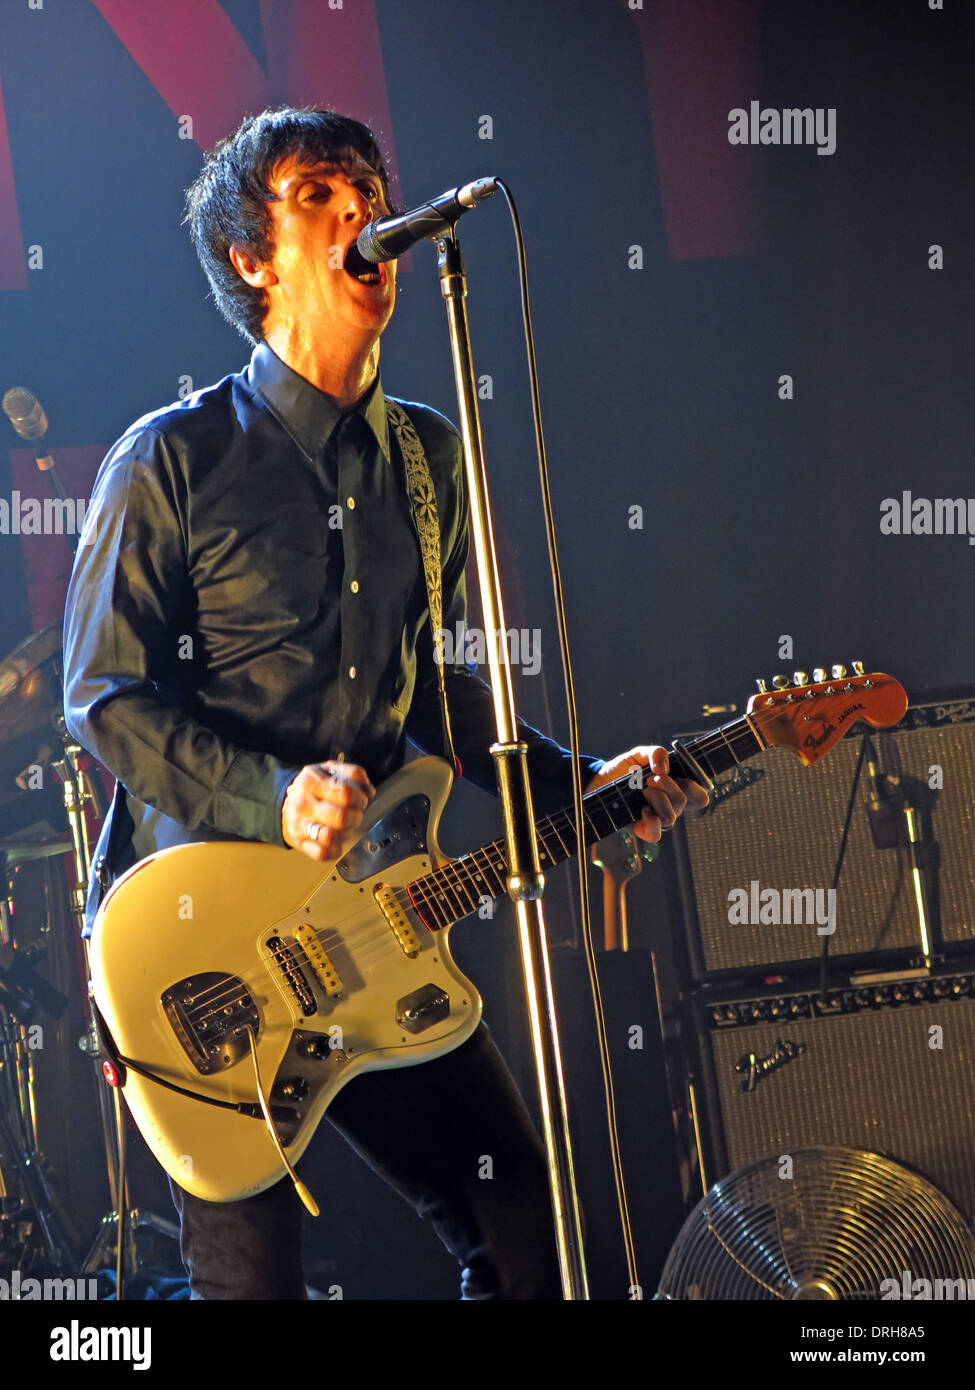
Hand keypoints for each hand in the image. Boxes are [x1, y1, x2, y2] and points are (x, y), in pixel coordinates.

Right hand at [282, 761, 374, 860]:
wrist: (288, 801)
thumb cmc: (313, 787)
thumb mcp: (330, 770)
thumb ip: (353, 774)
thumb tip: (368, 790)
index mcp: (310, 782)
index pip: (345, 794)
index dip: (360, 799)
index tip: (362, 800)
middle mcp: (302, 803)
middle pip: (341, 817)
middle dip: (356, 817)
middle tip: (356, 814)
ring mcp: (299, 824)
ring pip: (330, 837)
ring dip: (347, 833)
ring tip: (347, 827)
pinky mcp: (299, 842)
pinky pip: (322, 853)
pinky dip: (335, 850)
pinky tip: (338, 841)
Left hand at [584, 745, 708, 843]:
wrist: (600, 780)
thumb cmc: (625, 769)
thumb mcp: (641, 754)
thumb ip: (657, 753)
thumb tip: (663, 769)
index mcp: (675, 789)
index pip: (699, 797)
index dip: (695, 787)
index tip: (680, 776)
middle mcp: (669, 806)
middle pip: (683, 802)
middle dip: (667, 785)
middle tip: (650, 778)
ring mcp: (655, 818)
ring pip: (671, 817)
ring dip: (658, 799)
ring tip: (643, 790)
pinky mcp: (640, 828)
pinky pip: (656, 834)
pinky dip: (652, 820)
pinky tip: (642, 810)